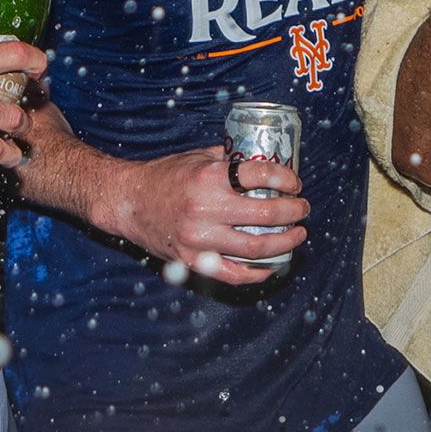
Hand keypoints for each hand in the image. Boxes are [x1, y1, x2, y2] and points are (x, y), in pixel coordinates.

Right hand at [105, 145, 309, 283]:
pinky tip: (272, 265)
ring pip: (257, 248)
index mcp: (209, 177)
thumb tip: (262, 160)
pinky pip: (234, 273)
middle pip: (266, 214)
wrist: (128, 202)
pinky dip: (258, 272)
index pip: (261, 175)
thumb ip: (228, 160)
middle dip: (294, 212)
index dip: (286, 178)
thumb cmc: (163, 177)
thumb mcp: (197, 158)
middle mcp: (206, 208)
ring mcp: (200, 239)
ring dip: (285, 242)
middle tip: (302, 209)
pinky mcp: (193, 261)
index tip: (295, 183)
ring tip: (297, 235)